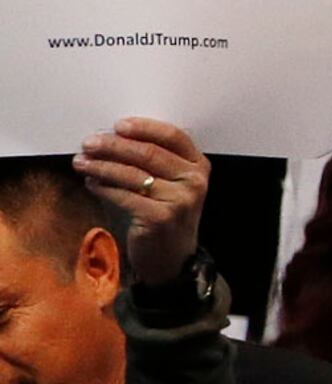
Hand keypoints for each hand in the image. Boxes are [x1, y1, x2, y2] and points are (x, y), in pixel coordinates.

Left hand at [77, 117, 207, 287]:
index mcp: (198, 166)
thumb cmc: (164, 214)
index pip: (173, 136)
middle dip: (114, 145)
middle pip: (148, 153)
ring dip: (101, 166)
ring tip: (81, 162)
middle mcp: (194, 181)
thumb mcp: (169, 184)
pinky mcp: (160, 217)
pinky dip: (102, 187)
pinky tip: (90, 183)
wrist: (171, 257)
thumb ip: (152, 162)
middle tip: (89, 143)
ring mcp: (179, 200)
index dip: (144, 128)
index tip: (117, 125)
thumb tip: (110, 139)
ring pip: (132, 173)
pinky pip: (123, 195)